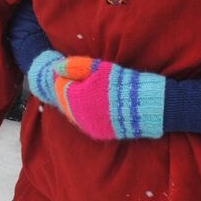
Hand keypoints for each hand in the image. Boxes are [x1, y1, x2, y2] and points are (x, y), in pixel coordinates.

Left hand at [26, 52, 164, 140]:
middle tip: (87, 82)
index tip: (79, 72)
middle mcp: (77, 115)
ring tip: (94, 93)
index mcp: (74, 98)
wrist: (144, 105)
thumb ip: (75, 66)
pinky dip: (89, 114)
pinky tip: (99, 106)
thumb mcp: (98, 68)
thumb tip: (56, 68)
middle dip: (71, 90)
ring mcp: (87, 126)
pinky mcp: (98, 133)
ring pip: (75, 112)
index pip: (60, 85)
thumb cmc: (121, 83)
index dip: (67, 76)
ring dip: (79, 102)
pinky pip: (86, 122)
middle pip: (65, 100)